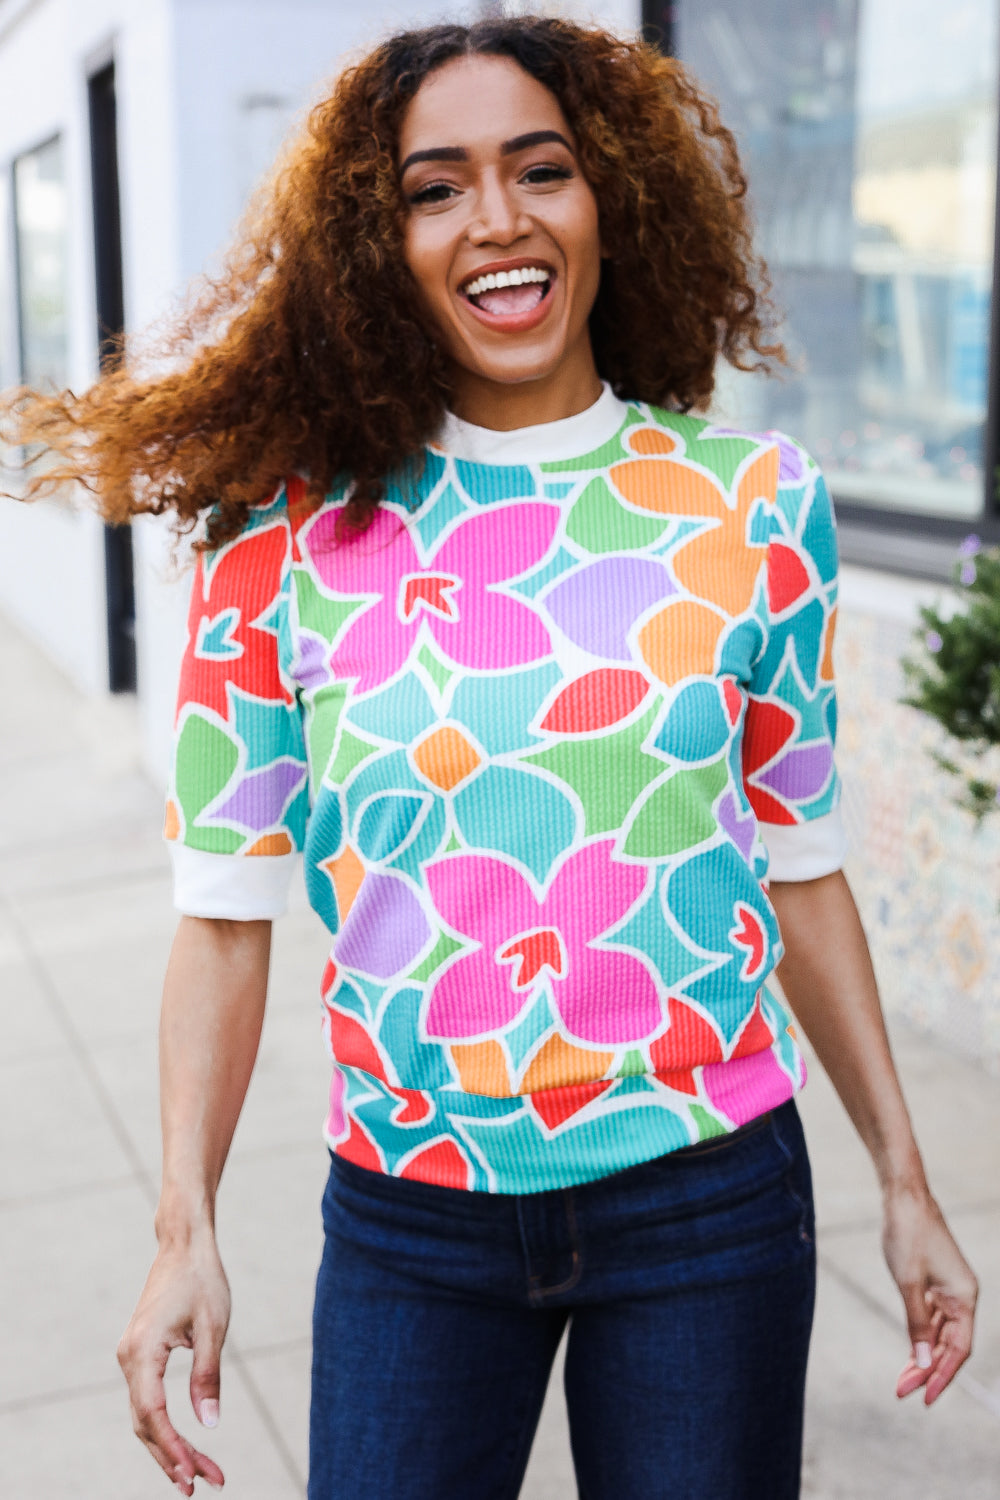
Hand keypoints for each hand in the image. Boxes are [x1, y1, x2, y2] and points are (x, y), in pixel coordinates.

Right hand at [117, 1230, 229, 1492]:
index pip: (152, 1414)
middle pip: (144, 1423)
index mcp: (143, 1350)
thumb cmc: (202, 1279)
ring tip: (197, 1474)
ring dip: (168, 1446)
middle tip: (202, 1485)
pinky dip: (163, 1425)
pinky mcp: (139, 1354)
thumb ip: (208, 1375)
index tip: (195, 1475)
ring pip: (144, 1415)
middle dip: (172, 1457)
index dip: (172, 1449)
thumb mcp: (214, 1327)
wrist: (184, 1244)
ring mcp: (131, 1356)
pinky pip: (147, 1400)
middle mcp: (129, 1357)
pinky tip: (183, 1444)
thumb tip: (209, 1424)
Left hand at [881, 1185, 976, 1405]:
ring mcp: (949, 1289)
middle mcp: (962, 1296)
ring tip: (903, 1380)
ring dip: (922, 1356)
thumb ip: (917, 1325)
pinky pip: (932, 1318)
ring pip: (940, 1333)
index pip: (958, 1349)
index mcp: (965, 1297)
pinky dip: (920, 1335)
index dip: (942, 1375)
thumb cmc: (908, 1235)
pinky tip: (910, 1352)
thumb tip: (924, 1364)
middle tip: (903, 1392)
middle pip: (950, 1345)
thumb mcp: (909, 1284)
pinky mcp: (935, 1281)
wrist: (903, 1197)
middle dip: (928, 1370)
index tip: (925, 1397)